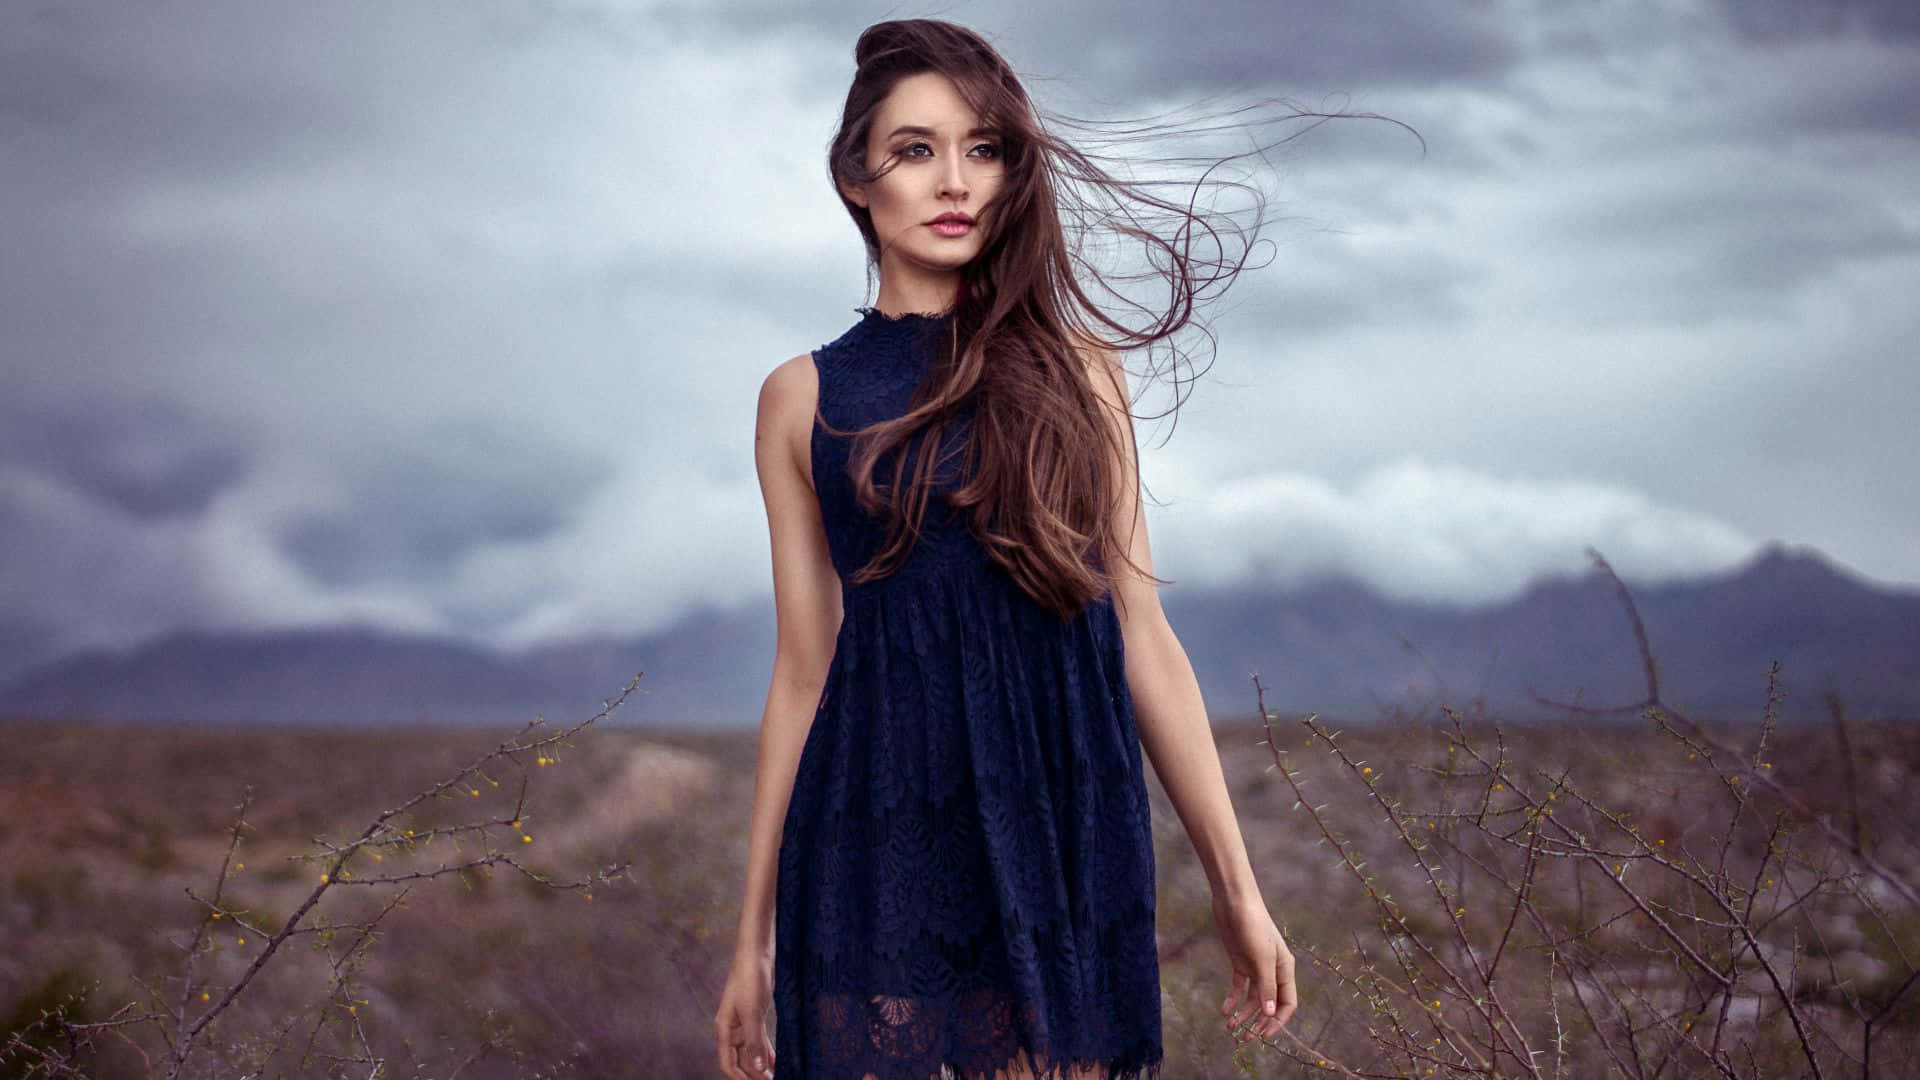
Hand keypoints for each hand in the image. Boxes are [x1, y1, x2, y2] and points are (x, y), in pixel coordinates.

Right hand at [714, 948, 775, 1078]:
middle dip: (754, 1074)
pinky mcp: (755, 1016)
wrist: (756, 955)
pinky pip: (759, 1040)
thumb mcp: (752, 1012)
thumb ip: (754, 1041)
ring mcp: (744, 1023)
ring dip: (761, 1065)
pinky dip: (766, 1051)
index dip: (739, 1078)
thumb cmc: (749, 979)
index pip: (728, 1063)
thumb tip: (757, 1068)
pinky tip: (775, 1061)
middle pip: (741, 1059)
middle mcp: (732, 1029)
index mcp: (725, 1029)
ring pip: (751, 1051)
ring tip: (775, 1076)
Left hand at [1213, 889, 1297, 1041]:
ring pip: (1253, 998)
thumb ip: (1266, 986)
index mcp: (1284, 969)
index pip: (1287, 1003)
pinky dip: (1232, 1000)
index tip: (1264, 1036)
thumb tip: (1269, 1013)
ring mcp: (1256, 967)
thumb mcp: (1261, 958)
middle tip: (1245, 1039)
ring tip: (1230, 1028)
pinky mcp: (1240, 962)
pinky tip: (1224, 1011)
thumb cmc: (1253, 925)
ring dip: (1243, 1014)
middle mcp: (1272, 970)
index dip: (1278, 1021)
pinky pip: (1239, 987)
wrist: (1234, 901)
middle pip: (1269, 1004)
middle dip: (1259, 1022)